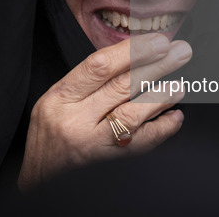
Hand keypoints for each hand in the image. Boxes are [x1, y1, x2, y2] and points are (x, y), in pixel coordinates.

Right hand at [18, 33, 191, 190]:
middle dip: (155, 66)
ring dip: (160, 98)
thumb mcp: (57, 99)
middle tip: (180, 53)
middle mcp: (75, 119)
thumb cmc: (50, 132)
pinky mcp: (106, 162)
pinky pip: (139, 144)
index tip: (157, 41)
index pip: (100, 66)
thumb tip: (133, 57)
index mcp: (61, 96)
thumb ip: (88, 81)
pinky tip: (174, 117)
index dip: (132, 51)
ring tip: (179, 86)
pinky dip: (161, 129)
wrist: (39, 176)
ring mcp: (91, 143)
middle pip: (121, 87)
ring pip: (131, 116)